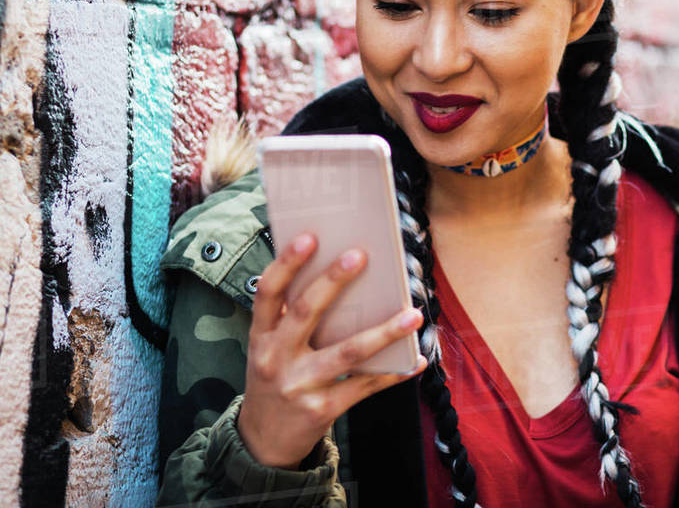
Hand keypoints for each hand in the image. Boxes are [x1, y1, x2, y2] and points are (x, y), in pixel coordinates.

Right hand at [236, 232, 428, 468]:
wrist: (263, 442)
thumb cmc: (276, 379)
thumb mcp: (269, 349)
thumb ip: (293, 318)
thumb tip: (339, 274)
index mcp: (261, 336)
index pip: (268, 292)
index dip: (286, 263)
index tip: (309, 237)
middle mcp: (276, 358)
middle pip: (306, 312)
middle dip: (334, 281)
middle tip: (361, 255)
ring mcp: (299, 385)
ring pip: (347, 353)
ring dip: (384, 332)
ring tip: (414, 314)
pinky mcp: (322, 410)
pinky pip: (365, 386)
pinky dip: (394, 372)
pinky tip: (417, 359)